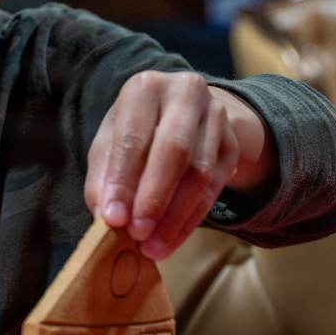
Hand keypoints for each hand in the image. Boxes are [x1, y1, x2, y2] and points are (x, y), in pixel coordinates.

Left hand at [85, 71, 271, 259]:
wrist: (183, 113)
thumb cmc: (135, 130)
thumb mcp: (111, 142)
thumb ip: (103, 176)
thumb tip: (105, 216)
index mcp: (145, 87)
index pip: (132, 137)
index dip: (122, 181)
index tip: (112, 219)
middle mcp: (185, 93)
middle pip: (173, 151)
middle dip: (154, 199)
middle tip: (136, 235)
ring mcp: (215, 116)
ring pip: (199, 173)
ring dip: (174, 217)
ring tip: (152, 247)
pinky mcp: (232, 143)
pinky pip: (215, 188)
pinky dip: (190, 219)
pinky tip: (171, 240)